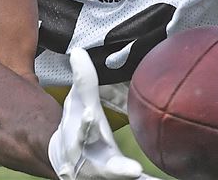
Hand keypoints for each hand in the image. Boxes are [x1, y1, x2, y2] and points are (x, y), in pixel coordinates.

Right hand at [48, 49, 148, 179]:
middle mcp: (93, 164)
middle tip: (132, 171)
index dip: (86, 124)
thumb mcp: (77, 105)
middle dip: (116, 170)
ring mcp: (108, 176)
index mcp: (82, 140)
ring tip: (150, 179)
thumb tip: (78, 50)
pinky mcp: (120, 179)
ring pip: (119, 178)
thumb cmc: (75, 128)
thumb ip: (83, 81)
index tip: (90, 113)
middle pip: (104, 168)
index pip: (84, 130)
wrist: (67, 162)